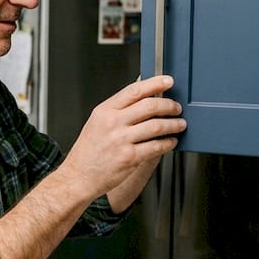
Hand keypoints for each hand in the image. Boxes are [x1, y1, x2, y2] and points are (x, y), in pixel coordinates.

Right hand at [57, 75, 185, 199]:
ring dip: (173, 124)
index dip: (154, 84)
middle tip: (176, 108)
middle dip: (169, 105)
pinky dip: (168, 143)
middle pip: (149, 106)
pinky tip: (171, 141)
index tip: (168, 81)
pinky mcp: (129, 157)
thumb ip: (118, 108)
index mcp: (104, 111)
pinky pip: (156, 146)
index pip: (134, 91)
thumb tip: (141, 95)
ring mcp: (121, 140)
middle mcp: (112, 123)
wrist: (78, 176)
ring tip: (180, 124)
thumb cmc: (88, 151)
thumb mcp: (97, 122)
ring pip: (157, 126)